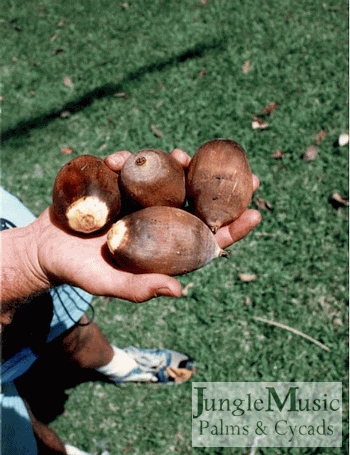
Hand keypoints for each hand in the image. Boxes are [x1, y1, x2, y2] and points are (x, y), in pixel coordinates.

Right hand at [34, 149, 260, 302]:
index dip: (232, 229)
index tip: (255, 214)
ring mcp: (140, 201)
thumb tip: (180, 290)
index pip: (205, 240)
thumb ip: (139, 288)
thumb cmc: (80, 272)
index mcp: (164, 248)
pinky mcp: (119, 186)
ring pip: (169, 181)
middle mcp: (158, 222)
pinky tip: (119, 158)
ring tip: (180, 154)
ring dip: (179, 166)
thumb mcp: (108, 283)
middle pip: (197, 204)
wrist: (47, 249)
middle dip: (220, 190)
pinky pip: (131, 170)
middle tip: (246, 174)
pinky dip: (129, 161)